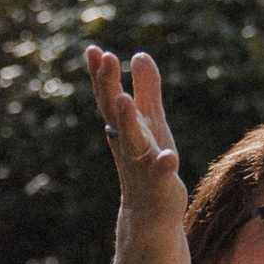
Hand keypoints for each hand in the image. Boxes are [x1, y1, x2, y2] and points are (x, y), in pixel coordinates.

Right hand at [86, 45, 185, 220]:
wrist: (149, 213)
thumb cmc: (148, 164)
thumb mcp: (150, 122)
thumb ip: (146, 89)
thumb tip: (139, 54)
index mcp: (124, 127)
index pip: (109, 97)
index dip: (101, 74)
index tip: (93, 49)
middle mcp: (127, 143)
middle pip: (115, 112)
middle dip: (109, 85)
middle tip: (105, 58)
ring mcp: (141, 165)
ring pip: (132, 141)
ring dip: (127, 120)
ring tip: (124, 98)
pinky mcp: (159, 185)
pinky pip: (159, 175)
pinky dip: (163, 166)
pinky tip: (169, 157)